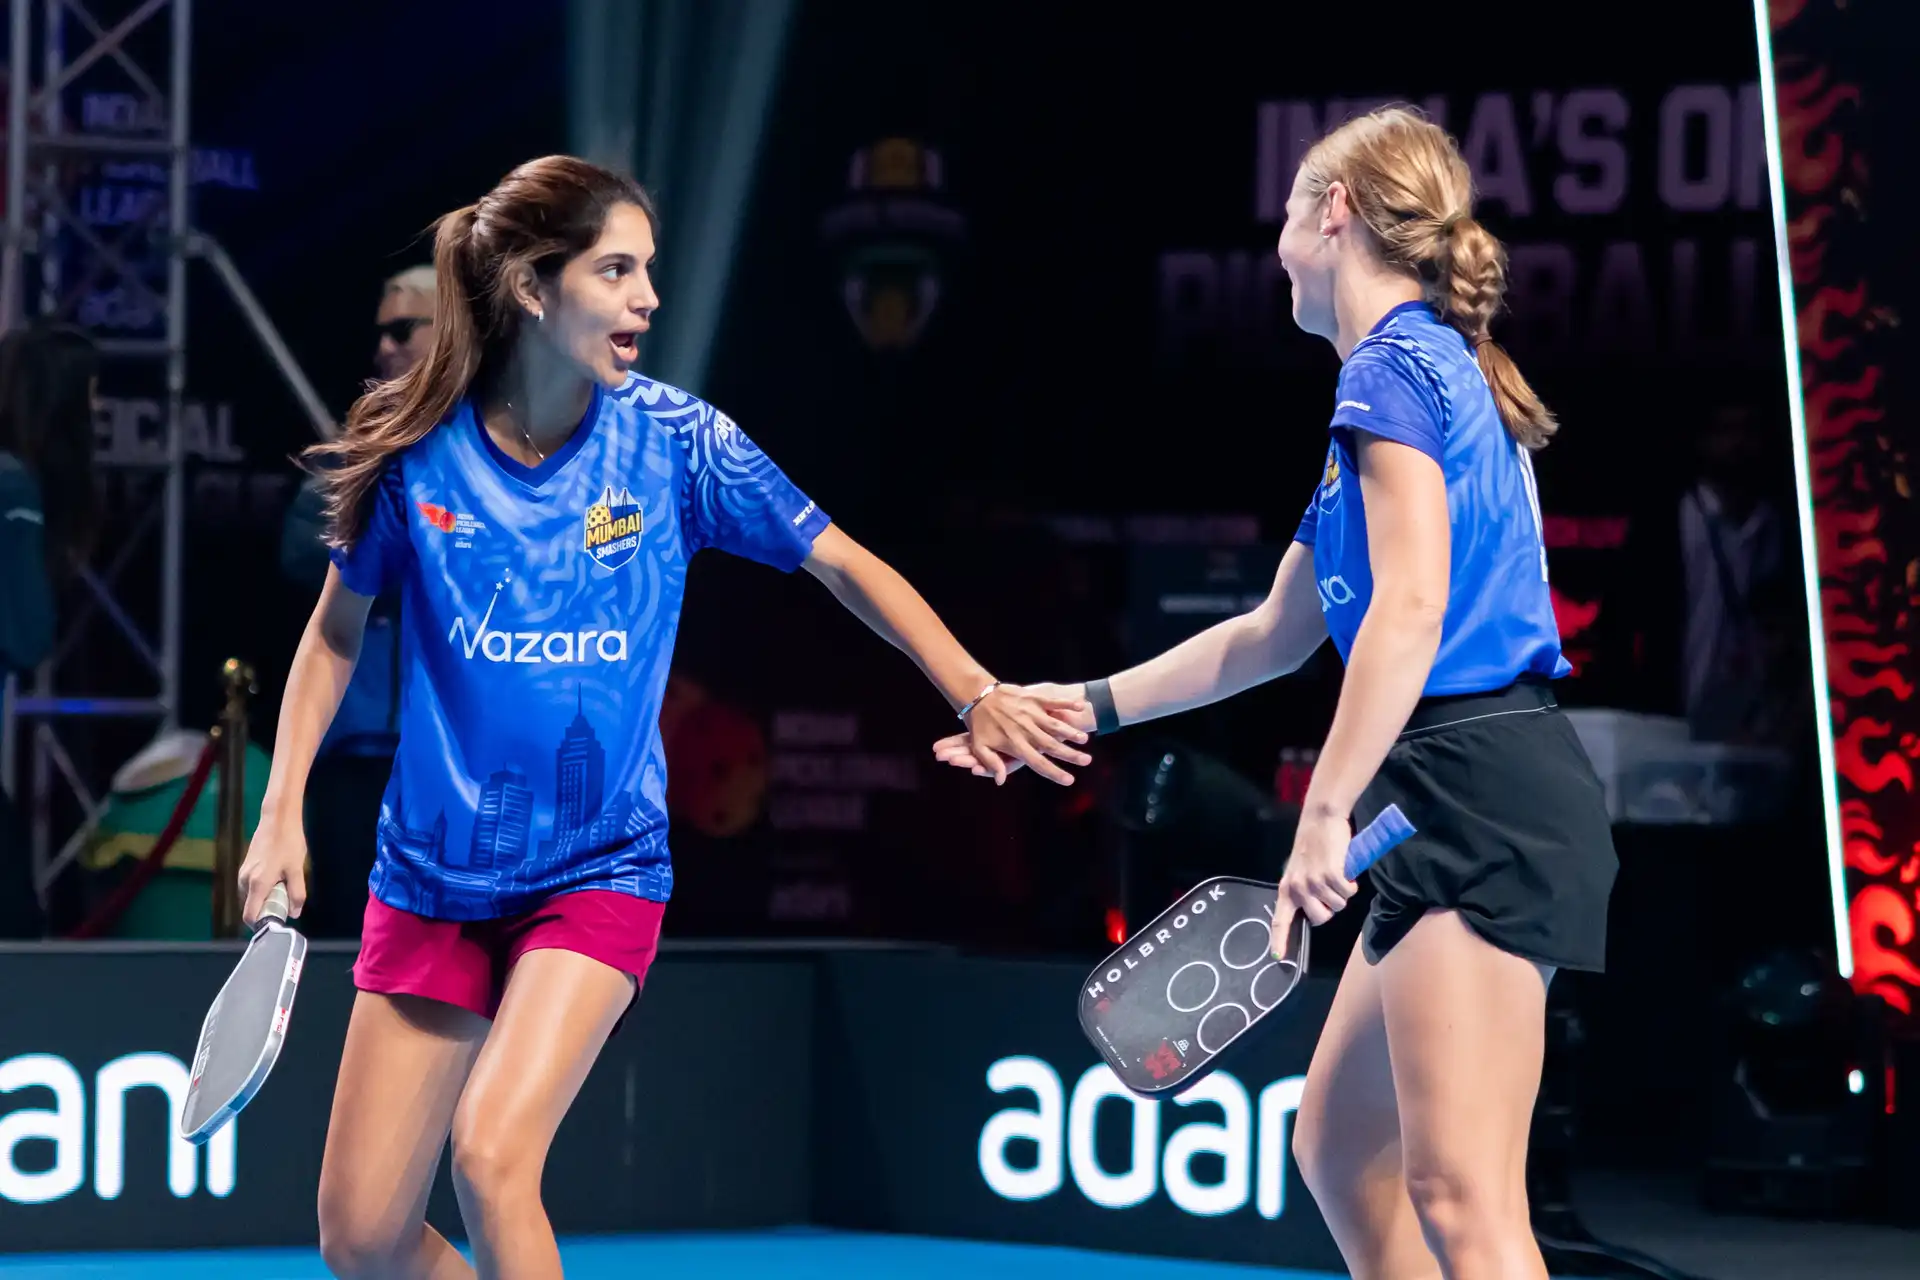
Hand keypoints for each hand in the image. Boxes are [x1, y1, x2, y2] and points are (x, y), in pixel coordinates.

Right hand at [237, 815, 308, 927]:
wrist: (277, 819)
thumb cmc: (288, 842)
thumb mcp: (297, 869)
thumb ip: (296, 893)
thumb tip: (295, 913)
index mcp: (257, 884)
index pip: (249, 915)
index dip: (260, 923)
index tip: (275, 922)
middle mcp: (245, 880)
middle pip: (252, 906)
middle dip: (267, 909)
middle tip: (286, 901)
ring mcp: (243, 873)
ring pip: (252, 896)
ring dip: (266, 897)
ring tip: (284, 885)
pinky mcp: (246, 867)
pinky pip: (252, 886)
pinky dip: (263, 888)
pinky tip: (278, 877)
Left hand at [950, 682, 1092, 785]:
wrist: (978, 695)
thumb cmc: (980, 724)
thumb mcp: (981, 747)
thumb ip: (993, 764)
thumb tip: (1001, 782)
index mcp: (1016, 744)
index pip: (1038, 763)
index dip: (1054, 772)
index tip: (1070, 780)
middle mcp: (1027, 730)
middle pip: (1052, 745)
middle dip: (1070, 754)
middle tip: (1088, 761)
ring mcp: (1031, 713)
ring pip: (1055, 725)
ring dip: (1071, 731)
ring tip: (1085, 739)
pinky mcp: (1033, 698)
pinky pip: (1052, 702)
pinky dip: (1067, 704)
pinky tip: (1081, 706)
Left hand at [1269, 810, 1356, 957]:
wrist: (1320, 819)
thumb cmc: (1313, 845)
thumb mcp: (1300, 870)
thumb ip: (1302, 890)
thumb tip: (1315, 911)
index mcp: (1287, 888)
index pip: (1280, 919)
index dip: (1279, 940)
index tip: (1277, 957)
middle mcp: (1298, 888)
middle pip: (1321, 919)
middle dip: (1331, 909)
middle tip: (1332, 890)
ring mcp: (1314, 882)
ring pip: (1338, 906)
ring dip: (1343, 893)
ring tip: (1337, 874)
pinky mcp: (1331, 874)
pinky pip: (1347, 893)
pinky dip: (1351, 885)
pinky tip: (1346, 872)